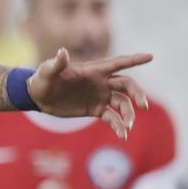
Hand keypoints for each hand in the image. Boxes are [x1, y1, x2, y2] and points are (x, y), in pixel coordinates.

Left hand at [28, 47, 150, 139]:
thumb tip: (62, 52)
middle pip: (127, 85)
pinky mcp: (96, 110)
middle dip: (137, 93)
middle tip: (143, 105)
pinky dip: (119, 126)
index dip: (134, 60)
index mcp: (93, 70)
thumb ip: (57, 63)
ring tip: (127, 127)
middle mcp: (101, 82)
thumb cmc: (42, 79)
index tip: (150, 56)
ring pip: (123, 104)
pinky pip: (113, 118)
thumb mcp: (47, 71)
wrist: (37, 97)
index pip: (117, 63)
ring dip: (128, 114)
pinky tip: (122, 136)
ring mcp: (100, 96)